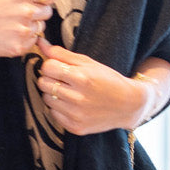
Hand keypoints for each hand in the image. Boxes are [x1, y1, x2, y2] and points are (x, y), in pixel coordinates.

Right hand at [0, 0, 55, 57]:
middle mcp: (26, 11)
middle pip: (48, 12)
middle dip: (37, 11)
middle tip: (18, 11)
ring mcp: (23, 31)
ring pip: (40, 27)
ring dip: (30, 25)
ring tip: (11, 23)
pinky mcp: (19, 47)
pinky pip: (32, 42)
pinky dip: (24, 39)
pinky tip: (10, 33)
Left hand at [35, 38, 151, 135]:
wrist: (129, 105)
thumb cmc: (108, 80)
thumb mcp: (89, 63)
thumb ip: (62, 54)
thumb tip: (40, 43)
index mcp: (82, 78)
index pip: (47, 67)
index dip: (51, 65)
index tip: (59, 67)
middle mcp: (78, 98)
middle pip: (43, 83)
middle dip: (50, 78)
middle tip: (64, 79)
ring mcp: (76, 115)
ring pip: (46, 99)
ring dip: (54, 94)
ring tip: (69, 92)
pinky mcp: (75, 127)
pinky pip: (53, 114)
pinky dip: (59, 108)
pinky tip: (72, 105)